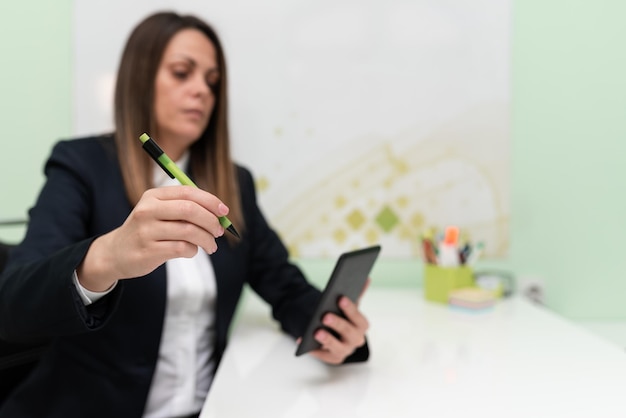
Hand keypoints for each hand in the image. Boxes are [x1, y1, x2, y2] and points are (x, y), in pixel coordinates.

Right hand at [77, 186, 227, 290]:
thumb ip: (184, 208)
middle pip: (190, 210)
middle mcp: (148, 210)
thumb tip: (219, 213)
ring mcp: (146, 231)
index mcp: (153, 196)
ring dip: (206, 239)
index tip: (224, 212)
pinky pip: (182, 248)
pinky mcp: (148, 251)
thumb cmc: (146, 230)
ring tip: (211, 245)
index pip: (188, 192)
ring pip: (189, 231)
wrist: (114, 253)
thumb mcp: (159, 211)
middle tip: (219, 231)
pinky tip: (191, 251)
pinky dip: (193, 250)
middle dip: (211, 221)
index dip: (210, 201)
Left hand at [307, 279, 370, 364]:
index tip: (340, 298)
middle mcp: (356, 340)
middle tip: (325, 316)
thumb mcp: (349, 306)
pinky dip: (313, 349)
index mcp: (362, 325)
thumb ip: (357, 293)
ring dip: (327, 340)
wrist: (338, 335)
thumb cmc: (344, 317)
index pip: (359, 318)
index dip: (350, 309)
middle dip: (337, 324)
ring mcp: (345, 350)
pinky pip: (322, 355)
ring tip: (316, 332)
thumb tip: (367, 278)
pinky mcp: (333, 359)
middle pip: (349, 333)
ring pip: (337, 347)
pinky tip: (302, 340)